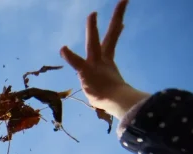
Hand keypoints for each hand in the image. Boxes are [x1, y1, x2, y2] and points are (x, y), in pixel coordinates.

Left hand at [60, 0, 149, 118]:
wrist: (115, 104)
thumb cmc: (114, 101)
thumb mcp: (112, 91)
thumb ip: (115, 89)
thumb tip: (129, 99)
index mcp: (107, 63)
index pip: (112, 42)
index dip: (116, 31)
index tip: (122, 22)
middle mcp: (102, 60)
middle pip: (110, 35)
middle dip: (114, 19)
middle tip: (122, 1)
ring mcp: (95, 65)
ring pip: (94, 43)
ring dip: (92, 28)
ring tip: (93, 14)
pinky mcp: (87, 73)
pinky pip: (77, 63)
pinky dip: (70, 56)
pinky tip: (62, 49)